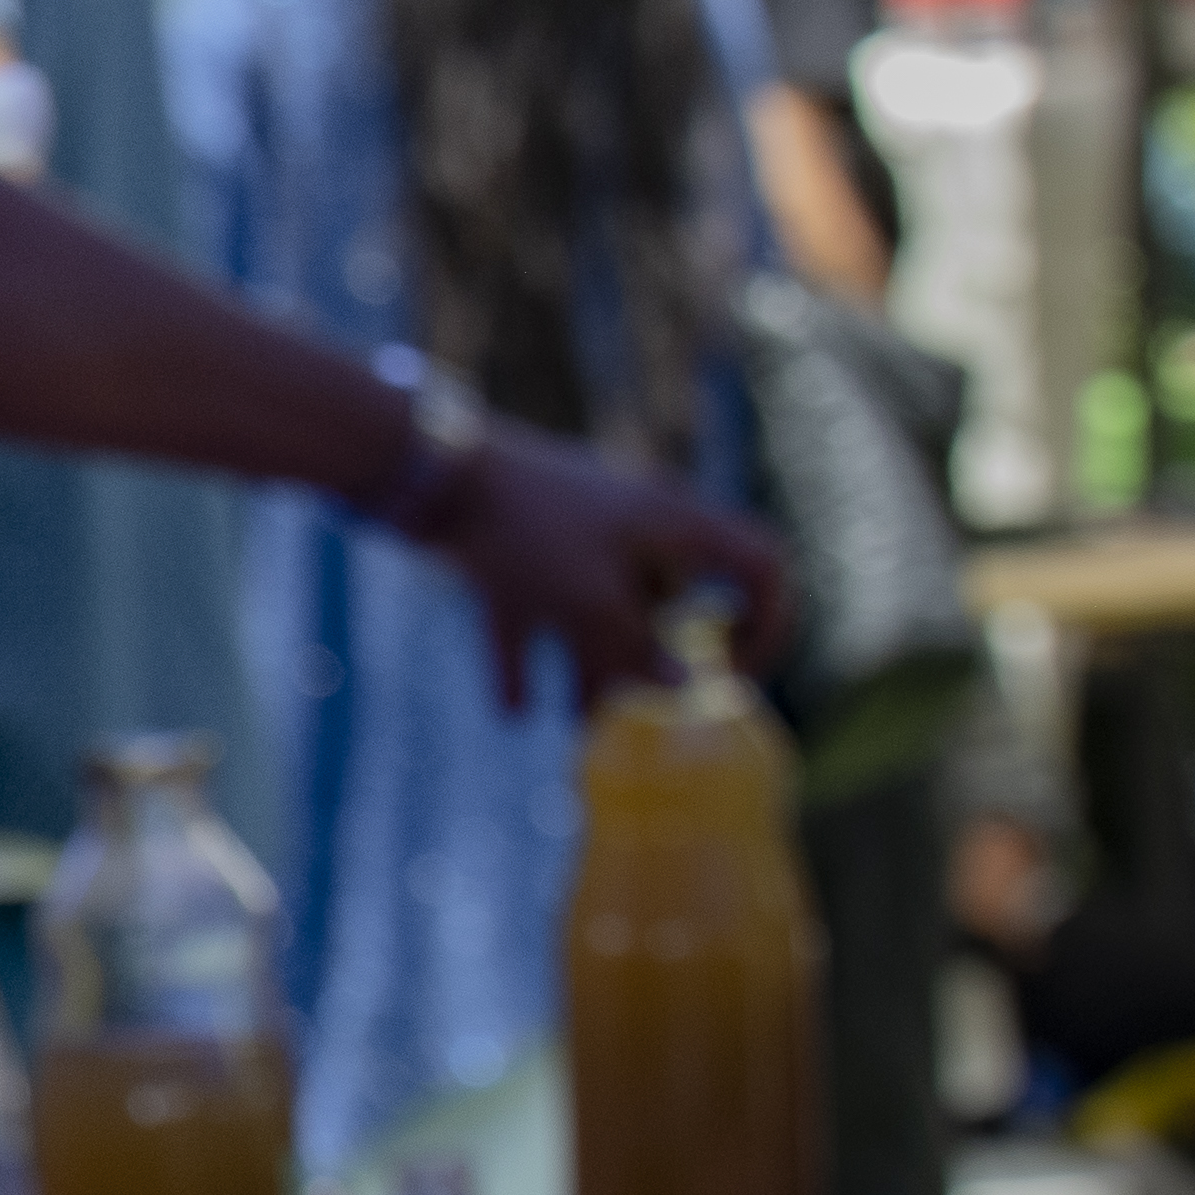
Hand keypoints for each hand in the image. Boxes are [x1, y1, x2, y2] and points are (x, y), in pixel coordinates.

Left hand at [411, 426, 792, 712]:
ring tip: (572, 722)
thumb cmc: (526, 531)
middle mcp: (635, 522)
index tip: (733, 675)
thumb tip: (689, 689)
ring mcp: (575, 530)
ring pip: (596, 607)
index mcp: (676, 520)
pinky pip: (533, 605)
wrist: (426, 471)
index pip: (761, 564)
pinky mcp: (518, 542)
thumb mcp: (590, 603)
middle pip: (664, 602)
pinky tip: (508, 711)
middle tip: (635, 713)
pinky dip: (524, 653)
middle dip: (647, 662)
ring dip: (586, 667)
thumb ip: (638, 650)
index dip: (767, 623)